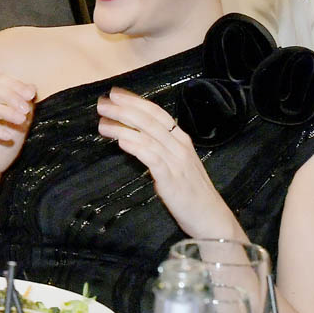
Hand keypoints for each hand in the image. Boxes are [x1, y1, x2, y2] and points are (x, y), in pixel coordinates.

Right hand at [0, 75, 35, 192]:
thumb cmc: (2, 149)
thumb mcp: (19, 126)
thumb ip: (24, 108)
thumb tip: (32, 88)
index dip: (14, 84)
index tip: (31, 95)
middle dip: (10, 95)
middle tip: (26, 109)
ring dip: (5, 111)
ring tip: (21, 121)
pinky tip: (8, 136)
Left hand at [97, 87, 243, 239]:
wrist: (211, 219)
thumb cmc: (191, 192)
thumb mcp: (177, 164)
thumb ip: (160, 148)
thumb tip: (132, 135)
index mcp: (182, 140)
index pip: (157, 113)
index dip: (136, 101)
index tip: (115, 93)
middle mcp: (180, 147)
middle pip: (149, 121)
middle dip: (124, 110)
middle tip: (102, 103)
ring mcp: (177, 163)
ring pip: (148, 137)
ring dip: (123, 127)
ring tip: (102, 123)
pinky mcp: (172, 180)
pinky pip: (153, 159)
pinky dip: (137, 148)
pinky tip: (121, 142)